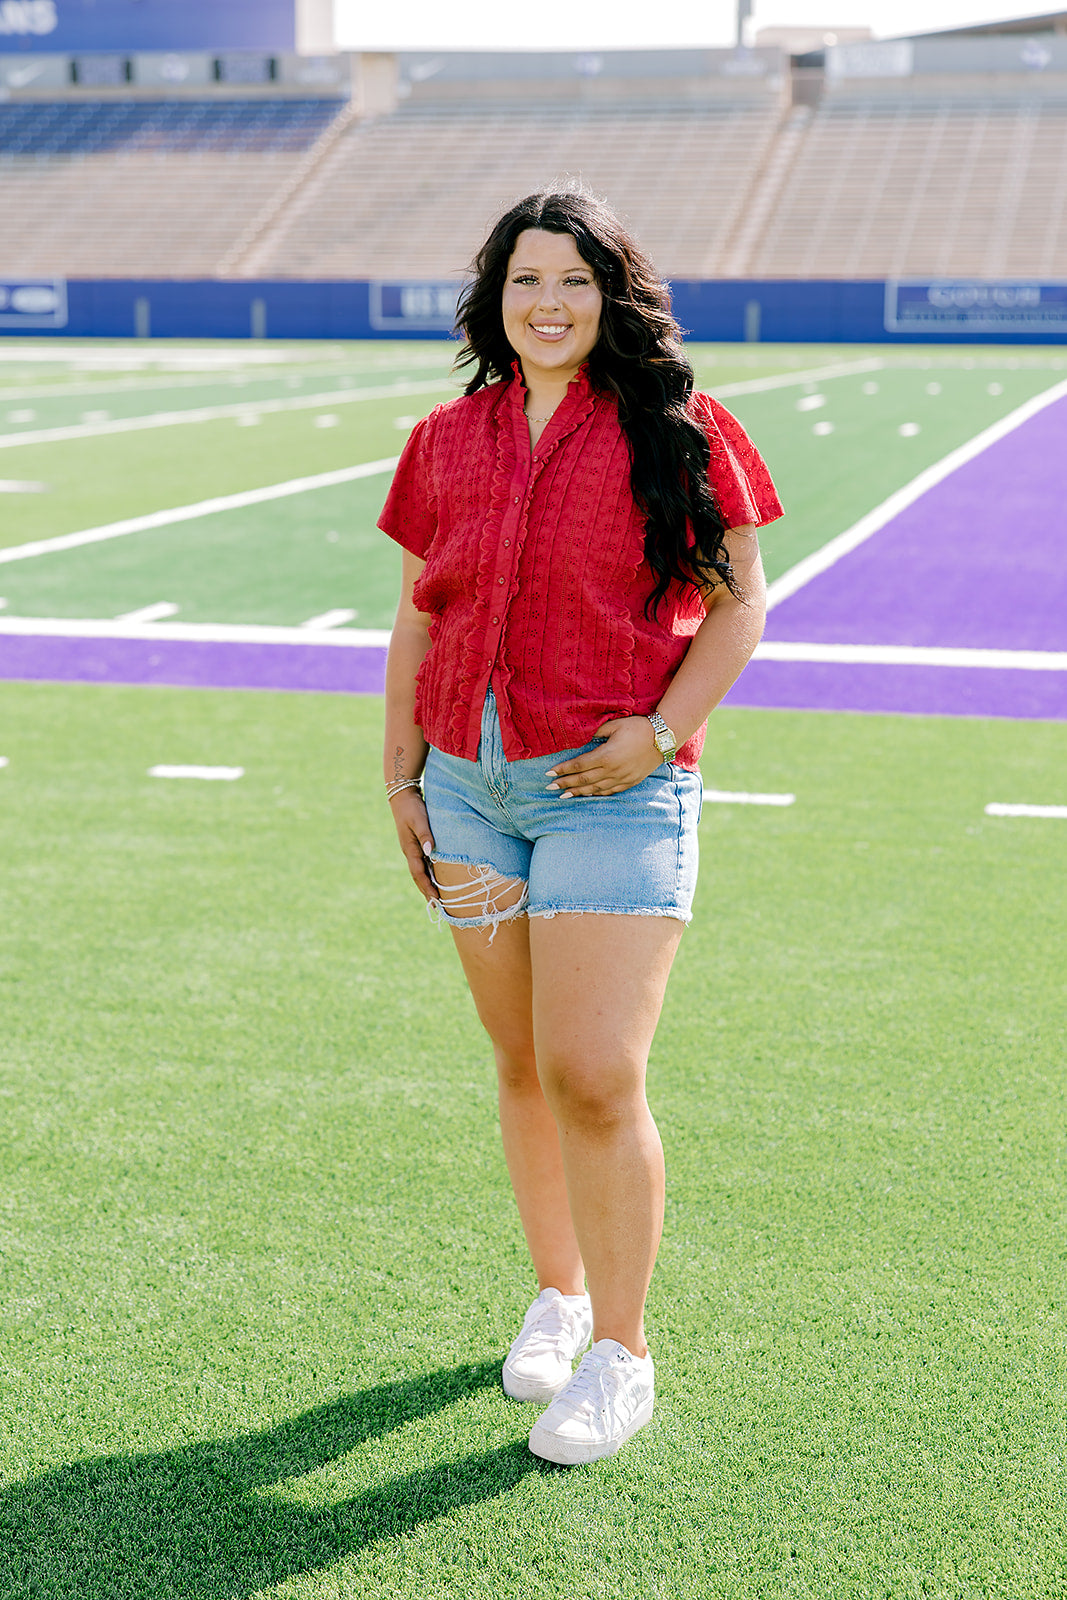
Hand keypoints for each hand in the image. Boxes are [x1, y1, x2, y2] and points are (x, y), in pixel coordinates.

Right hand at [389, 788, 435, 898]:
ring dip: (428, 885)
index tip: (436, 900)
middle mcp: (410, 852)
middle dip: (427, 892)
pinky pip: (423, 863)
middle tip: (437, 907)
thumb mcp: (420, 819)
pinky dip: (429, 873)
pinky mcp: (416, 844)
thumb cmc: (413, 807)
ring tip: (437, 898)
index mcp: (409, 849)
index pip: (418, 874)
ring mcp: (412, 848)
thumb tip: (429, 851)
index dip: (427, 888)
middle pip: (418, 877)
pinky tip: (436, 878)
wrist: (403, 795)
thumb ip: (425, 834)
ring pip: (421, 871)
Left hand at [545, 717, 662, 797]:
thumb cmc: (638, 727)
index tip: (549, 774)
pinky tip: (586, 795)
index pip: (578, 765)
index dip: (562, 770)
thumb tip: (582, 736)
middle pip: (583, 780)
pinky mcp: (629, 782)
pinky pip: (609, 791)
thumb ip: (597, 732)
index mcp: (606, 756)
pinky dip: (595, 794)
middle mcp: (612, 770)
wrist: (663, 738)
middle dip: (564, 784)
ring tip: (563, 795)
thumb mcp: (615, 725)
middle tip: (549, 788)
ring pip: (594, 789)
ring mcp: (621, 778)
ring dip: (577, 792)